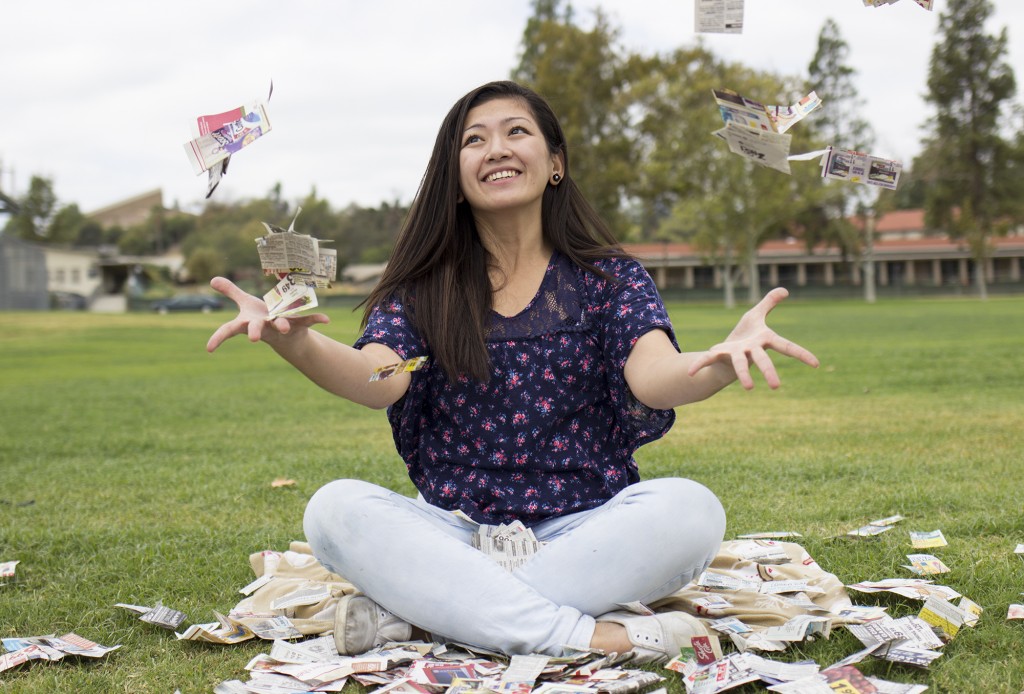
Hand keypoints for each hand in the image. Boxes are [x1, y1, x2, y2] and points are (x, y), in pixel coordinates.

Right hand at [205, 276, 329, 352]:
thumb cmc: (262, 318)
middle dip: (253, 332)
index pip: (229, 330)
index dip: (218, 338)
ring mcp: (280, 326)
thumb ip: (231, 292)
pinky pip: (307, 321)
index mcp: (249, 322)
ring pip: (280, 325)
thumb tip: (212, 279)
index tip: (208, 349)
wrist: (286, 336)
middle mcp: (264, 326)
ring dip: (281, 325)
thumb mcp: (246, 304)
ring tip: (284, 327)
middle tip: (252, 338)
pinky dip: (316, 319)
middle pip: (256, 329)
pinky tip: (326, 319)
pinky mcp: (297, 325)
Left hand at [687, 287, 818, 389]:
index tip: (816, 364)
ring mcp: (734, 355)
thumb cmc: (744, 336)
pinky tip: (690, 372)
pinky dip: (698, 365)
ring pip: (740, 365)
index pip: (786, 347)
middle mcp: (751, 351)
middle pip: (762, 360)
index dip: (802, 354)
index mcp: (763, 340)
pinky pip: (707, 360)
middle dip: (769, 371)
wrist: (725, 354)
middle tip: (775, 386)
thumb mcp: (756, 315)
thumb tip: (784, 290)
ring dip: (744, 375)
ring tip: (749, 389)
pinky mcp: (718, 355)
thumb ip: (769, 303)